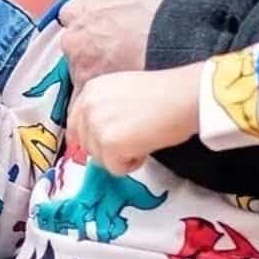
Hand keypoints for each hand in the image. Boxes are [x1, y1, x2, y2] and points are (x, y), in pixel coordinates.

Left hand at [59, 0, 199, 83]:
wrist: (188, 31)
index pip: (87, 0)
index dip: (105, 14)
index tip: (121, 24)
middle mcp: (76, 12)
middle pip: (78, 29)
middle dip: (94, 40)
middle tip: (121, 51)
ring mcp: (77, 46)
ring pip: (80, 60)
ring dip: (95, 67)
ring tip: (124, 75)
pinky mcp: (85, 76)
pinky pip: (84, 90)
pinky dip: (96, 93)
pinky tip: (117, 95)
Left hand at [66, 65, 200, 175]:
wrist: (182, 97)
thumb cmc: (164, 94)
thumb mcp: (123, 91)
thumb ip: (105, 109)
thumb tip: (98, 134)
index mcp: (91, 90)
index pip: (75, 123)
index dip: (88, 139)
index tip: (99, 147)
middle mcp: (88, 106)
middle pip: (86, 145)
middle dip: (108, 149)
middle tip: (134, 138)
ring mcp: (96, 125)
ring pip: (100, 159)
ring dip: (121, 156)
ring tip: (143, 137)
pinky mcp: (108, 144)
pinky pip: (115, 168)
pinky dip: (131, 164)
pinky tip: (146, 146)